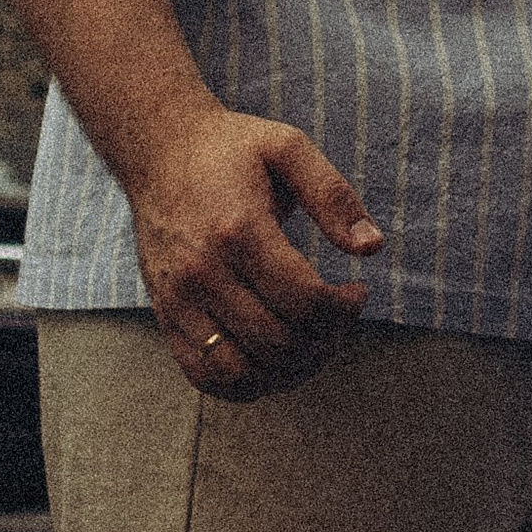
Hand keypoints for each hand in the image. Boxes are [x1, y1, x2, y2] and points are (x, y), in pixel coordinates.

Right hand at [127, 102, 383, 400]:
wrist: (158, 151)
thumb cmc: (231, 149)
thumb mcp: (289, 148)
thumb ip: (333, 196)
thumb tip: (373, 248)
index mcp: (239, 230)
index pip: (303, 301)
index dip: (343, 309)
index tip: (357, 293)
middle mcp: (203, 272)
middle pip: (278, 342)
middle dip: (325, 340)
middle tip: (338, 316)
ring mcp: (179, 301)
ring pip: (242, 373)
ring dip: (290, 370)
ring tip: (311, 341)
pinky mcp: (165, 317)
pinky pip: (206, 377)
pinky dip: (248, 383)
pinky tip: (274, 357)